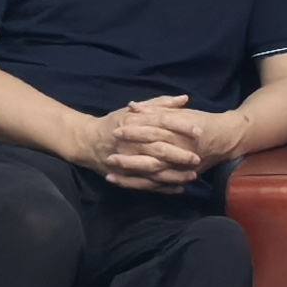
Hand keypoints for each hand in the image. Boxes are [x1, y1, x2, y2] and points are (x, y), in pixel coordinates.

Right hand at [90, 97, 205, 187]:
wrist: (87, 142)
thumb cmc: (115, 123)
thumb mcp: (134, 110)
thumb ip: (160, 104)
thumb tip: (185, 99)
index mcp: (134, 122)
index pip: (161, 123)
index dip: (180, 127)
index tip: (198, 131)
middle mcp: (130, 142)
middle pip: (158, 149)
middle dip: (179, 154)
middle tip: (197, 157)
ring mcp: (126, 161)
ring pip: (153, 170)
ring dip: (174, 175)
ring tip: (192, 176)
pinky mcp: (124, 176)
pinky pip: (145, 184)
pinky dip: (162, 188)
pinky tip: (178, 188)